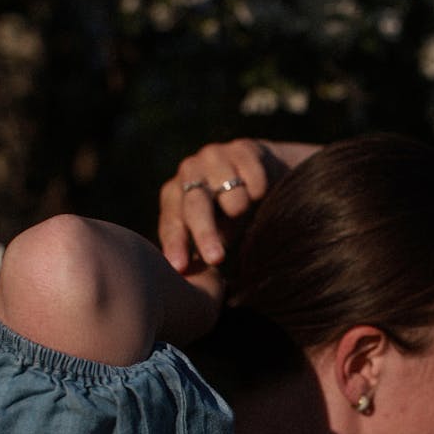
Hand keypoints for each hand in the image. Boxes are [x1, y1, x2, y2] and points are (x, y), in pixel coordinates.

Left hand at [158, 138, 320, 270]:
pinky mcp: (242, 148)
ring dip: (240, 207)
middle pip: (196, 206)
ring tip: (244, 210)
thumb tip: (193, 285)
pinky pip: (254, 179)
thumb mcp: (213, 230)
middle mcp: (189, 171)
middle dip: (205, 233)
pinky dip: (259, 191)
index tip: (180, 267)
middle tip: (217, 259)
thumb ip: (201, 248)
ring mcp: (214, 156)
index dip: (175, 244)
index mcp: (175, 195)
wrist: (261, 170)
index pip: (172, 222)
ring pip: (230, 193)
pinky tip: (260, 192)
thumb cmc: (229, 211)